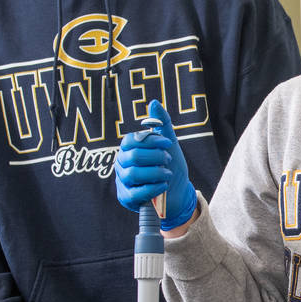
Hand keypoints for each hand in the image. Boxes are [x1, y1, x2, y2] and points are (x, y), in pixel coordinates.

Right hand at [115, 100, 196, 229]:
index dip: (150, 141)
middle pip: (133, 156)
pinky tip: (163, 186)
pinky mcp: (126, 198)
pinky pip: (136, 193)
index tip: (167, 143)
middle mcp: (122, 164)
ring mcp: (122, 181)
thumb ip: (161, 124)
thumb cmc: (170, 167)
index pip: (131, 140)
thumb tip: (153, 103)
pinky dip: (153, 188)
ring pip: (134, 174)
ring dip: (156, 173)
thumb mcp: (169, 144)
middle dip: (155, 157)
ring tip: (167, 174)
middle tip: (168, 160)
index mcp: (129, 149)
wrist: (178, 193)